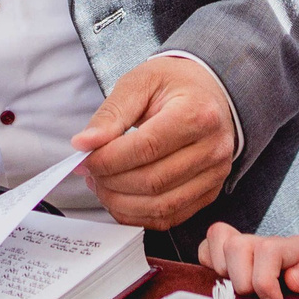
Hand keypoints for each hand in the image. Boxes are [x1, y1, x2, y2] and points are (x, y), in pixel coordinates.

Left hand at [72, 56, 238, 227]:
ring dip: (122, 203)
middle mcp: (213, 147)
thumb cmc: (175, 84)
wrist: (210, 91)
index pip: (147, 148)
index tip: (85, 158)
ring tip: (101, 185)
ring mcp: (215, 173)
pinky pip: (171, 216)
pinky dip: (139, 215)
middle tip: (90, 172)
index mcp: (197, 113)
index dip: (109, 159)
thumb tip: (84, 143)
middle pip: (153, 181)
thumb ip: (111, 113)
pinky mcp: (210, 191)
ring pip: (162, 206)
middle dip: (111, 182)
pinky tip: (120, 200)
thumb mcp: (140, 82)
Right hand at [198, 225, 298, 298]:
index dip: (265, 281)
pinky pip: (206, 247)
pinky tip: (227, 283)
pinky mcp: (229, 257)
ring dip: (225, 272)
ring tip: (243, 292)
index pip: (268, 249)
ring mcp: (247, 247)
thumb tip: (293, 277)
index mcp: (296, 247)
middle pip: (237, 245)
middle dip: (243, 280)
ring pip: (219, 240)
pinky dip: (209, 264)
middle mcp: (268, 242)